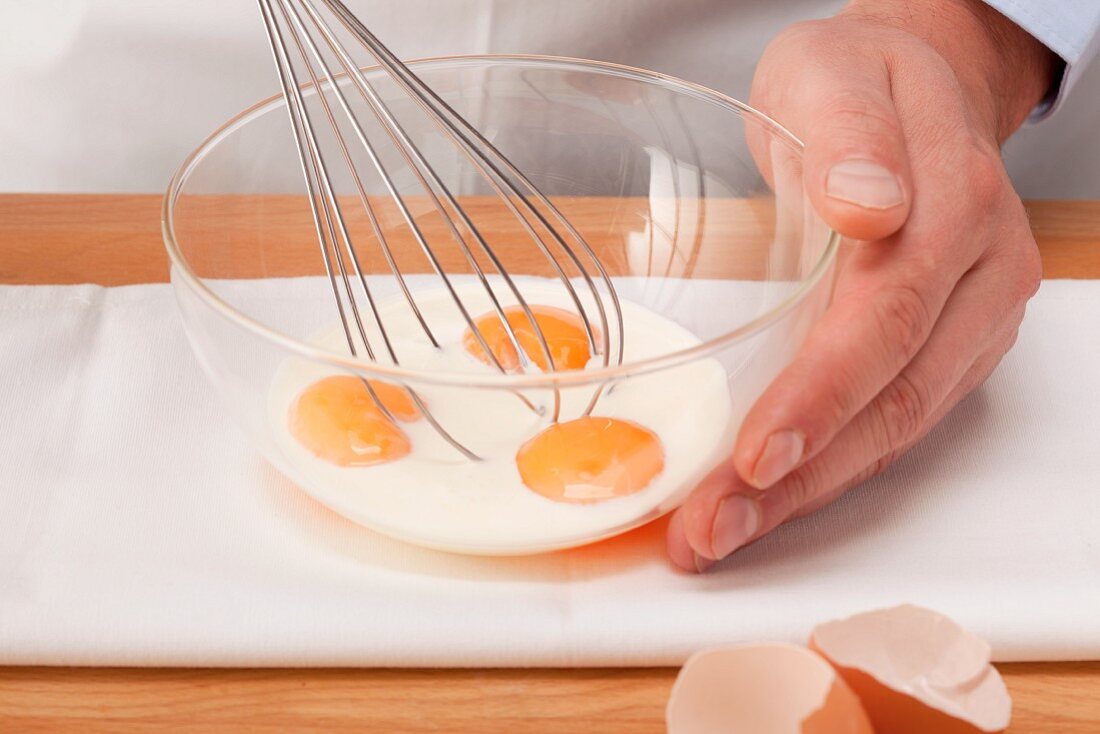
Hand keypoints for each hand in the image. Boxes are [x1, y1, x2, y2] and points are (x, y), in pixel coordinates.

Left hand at [667, 0, 1055, 571]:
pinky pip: (895, 421)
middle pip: (893, 398)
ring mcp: (972, 317)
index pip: (887, 317)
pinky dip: (829, 468)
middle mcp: (980, 273)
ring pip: (897, 428)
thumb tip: (870, 206)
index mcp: (953, 204)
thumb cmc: (850, 82)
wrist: (906, 86)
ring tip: (721, 534)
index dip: (822, 395)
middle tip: (710, 531)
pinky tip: (769, 498)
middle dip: (799, 479)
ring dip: (807, 493)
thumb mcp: (830, 74)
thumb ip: (848, 134)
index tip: (756, 457)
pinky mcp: (950, 345)